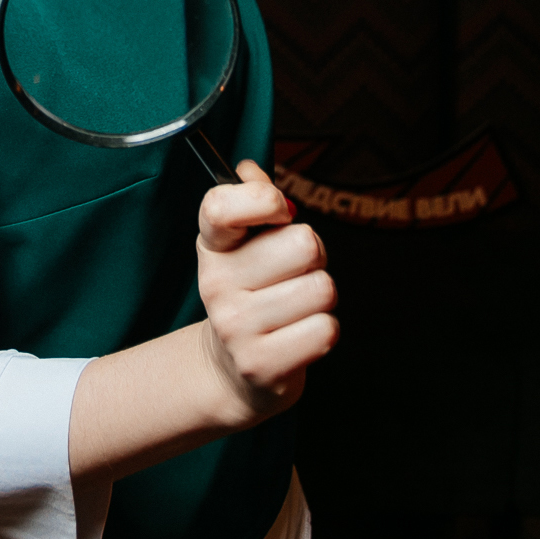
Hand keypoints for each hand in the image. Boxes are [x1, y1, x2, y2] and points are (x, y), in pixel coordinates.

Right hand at [195, 159, 337, 427]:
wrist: (234, 368)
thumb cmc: (253, 293)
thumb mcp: (244, 245)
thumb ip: (253, 200)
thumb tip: (249, 170)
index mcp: (213, 246)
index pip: (222, 206)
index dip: (262, 199)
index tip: (279, 212)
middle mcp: (216, 284)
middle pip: (304, 244)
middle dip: (314, 257)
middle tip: (293, 274)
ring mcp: (235, 327)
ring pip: (322, 288)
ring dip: (319, 297)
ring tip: (295, 307)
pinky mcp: (261, 364)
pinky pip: (326, 330)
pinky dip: (323, 331)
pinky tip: (298, 334)